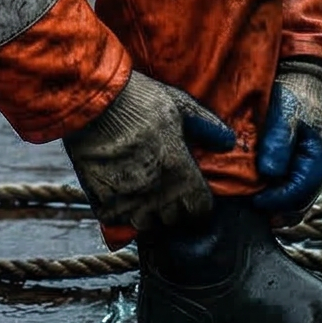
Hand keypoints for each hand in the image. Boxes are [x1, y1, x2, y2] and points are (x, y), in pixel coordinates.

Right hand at [63, 70, 236, 235]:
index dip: (196, 201)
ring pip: (145, 223)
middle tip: (161, 186)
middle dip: (171, 206)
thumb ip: (207, 125)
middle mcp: (157, 192)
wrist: (92, 101)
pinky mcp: (103, 202)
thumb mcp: (179, 104)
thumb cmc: (138, 99)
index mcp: (180, 172)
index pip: (200, 210)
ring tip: (138, 191)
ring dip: (144, 212)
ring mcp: (129, 200)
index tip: (189, 192)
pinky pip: (116, 221)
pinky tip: (116, 191)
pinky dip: (117, 211)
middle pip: (173, 219)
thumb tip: (229, 142)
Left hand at [252, 61, 321, 219]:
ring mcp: (307, 173)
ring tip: (249, 208)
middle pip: (297, 206)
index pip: (299, 195)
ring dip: (273, 208)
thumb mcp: (286, 115)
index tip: (253, 201)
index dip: (276, 202)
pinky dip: (273, 198)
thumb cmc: (293, 98)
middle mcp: (316, 172)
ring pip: (293, 204)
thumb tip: (269, 173)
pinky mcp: (295, 170)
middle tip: (248, 210)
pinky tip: (254, 196)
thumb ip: (278, 143)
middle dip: (274, 211)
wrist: (298, 84)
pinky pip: (286, 193)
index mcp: (319, 161)